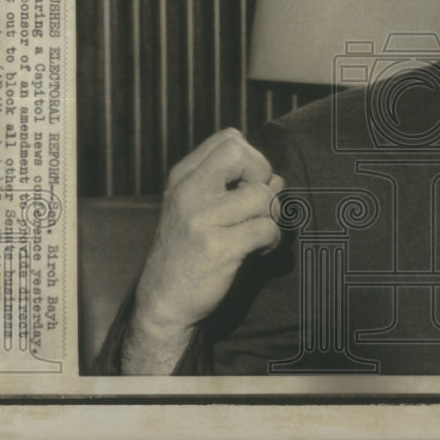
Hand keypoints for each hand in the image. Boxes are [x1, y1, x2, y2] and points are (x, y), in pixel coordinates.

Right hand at [122, 128, 282, 372]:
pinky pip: (266, 229)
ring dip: (272, 216)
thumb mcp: (195, 207)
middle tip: (258, 205)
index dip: (251, 158)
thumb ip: (229, 185)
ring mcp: (203, 219)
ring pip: (263, 196)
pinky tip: (258, 250)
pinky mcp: (219, 247)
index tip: (247, 185)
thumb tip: (276, 177)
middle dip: (263, 177)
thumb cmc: (188, 251)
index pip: (230, 138)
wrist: (163, 301)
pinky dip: (271, 240)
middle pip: (243, 155)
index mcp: (183, 177)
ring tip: (259, 232)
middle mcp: (189, 191)